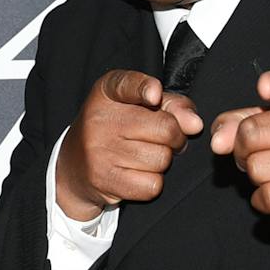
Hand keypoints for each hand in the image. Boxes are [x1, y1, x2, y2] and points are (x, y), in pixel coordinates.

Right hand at [54, 70, 204, 221]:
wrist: (74, 166)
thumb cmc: (116, 130)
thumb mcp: (139, 106)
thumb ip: (172, 105)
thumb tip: (195, 124)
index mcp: (106, 92)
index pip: (128, 84)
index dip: (145, 89)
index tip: (154, 95)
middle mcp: (99, 118)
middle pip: (165, 128)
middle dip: (175, 137)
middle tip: (164, 140)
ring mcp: (99, 150)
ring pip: (162, 159)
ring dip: (162, 161)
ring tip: (145, 156)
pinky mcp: (104, 179)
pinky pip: (152, 184)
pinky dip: (153, 183)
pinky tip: (137, 175)